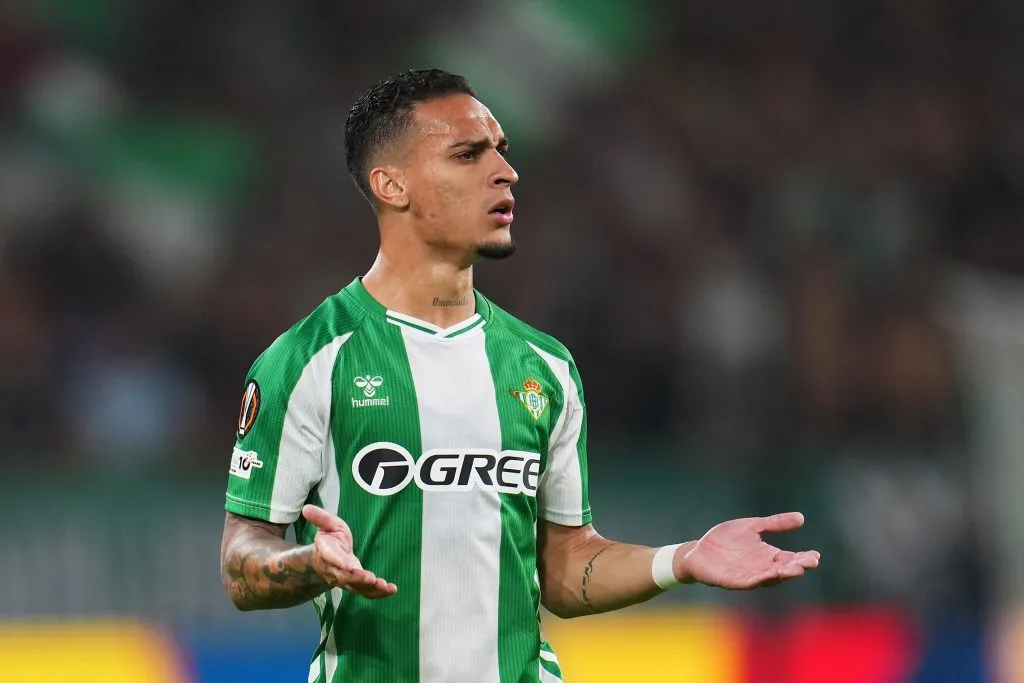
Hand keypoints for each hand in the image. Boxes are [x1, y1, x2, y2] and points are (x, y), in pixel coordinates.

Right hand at [302, 504, 397, 598]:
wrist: (327, 558)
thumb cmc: (330, 539)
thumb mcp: (327, 524)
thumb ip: (320, 518)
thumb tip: (306, 508)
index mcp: (327, 553)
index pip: (333, 559)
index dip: (340, 563)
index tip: (349, 566)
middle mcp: (335, 570)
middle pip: (345, 578)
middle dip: (358, 579)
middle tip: (372, 579)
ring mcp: (346, 579)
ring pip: (357, 588)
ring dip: (371, 589)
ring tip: (385, 586)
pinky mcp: (356, 584)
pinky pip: (366, 592)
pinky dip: (378, 593)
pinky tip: (391, 589)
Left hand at [678, 512, 819, 588]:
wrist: (697, 551)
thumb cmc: (724, 539)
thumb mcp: (751, 526)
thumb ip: (774, 523)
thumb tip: (802, 517)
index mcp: (767, 555)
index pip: (790, 558)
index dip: (803, 558)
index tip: (816, 556)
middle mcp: (761, 567)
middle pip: (783, 569)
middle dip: (796, 567)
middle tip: (810, 563)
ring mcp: (748, 575)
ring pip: (769, 578)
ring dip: (781, 574)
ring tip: (794, 569)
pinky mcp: (733, 581)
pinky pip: (748, 582)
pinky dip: (758, 579)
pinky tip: (768, 575)